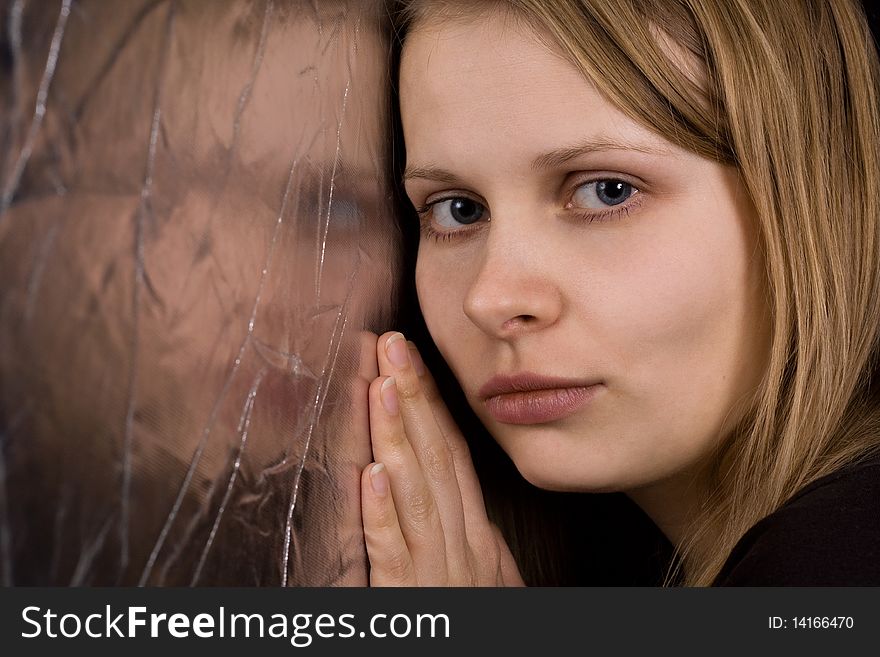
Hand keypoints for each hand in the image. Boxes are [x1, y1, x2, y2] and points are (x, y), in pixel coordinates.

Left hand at [361, 331, 523, 585]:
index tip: (410, 358)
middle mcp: (461, 546)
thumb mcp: (492, 580)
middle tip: (390, 344)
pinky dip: (382, 512)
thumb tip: (473, 507)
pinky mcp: (406, 601)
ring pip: (417, 492)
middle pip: (437, 458)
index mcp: (477, 536)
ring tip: (381, 383)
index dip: (431, 403)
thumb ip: (475, 539)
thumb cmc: (474, 624)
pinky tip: (372, 473)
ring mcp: (435, 573)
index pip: (452, 455)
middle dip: (413, 396)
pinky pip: (393, 552)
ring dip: (398, 433)